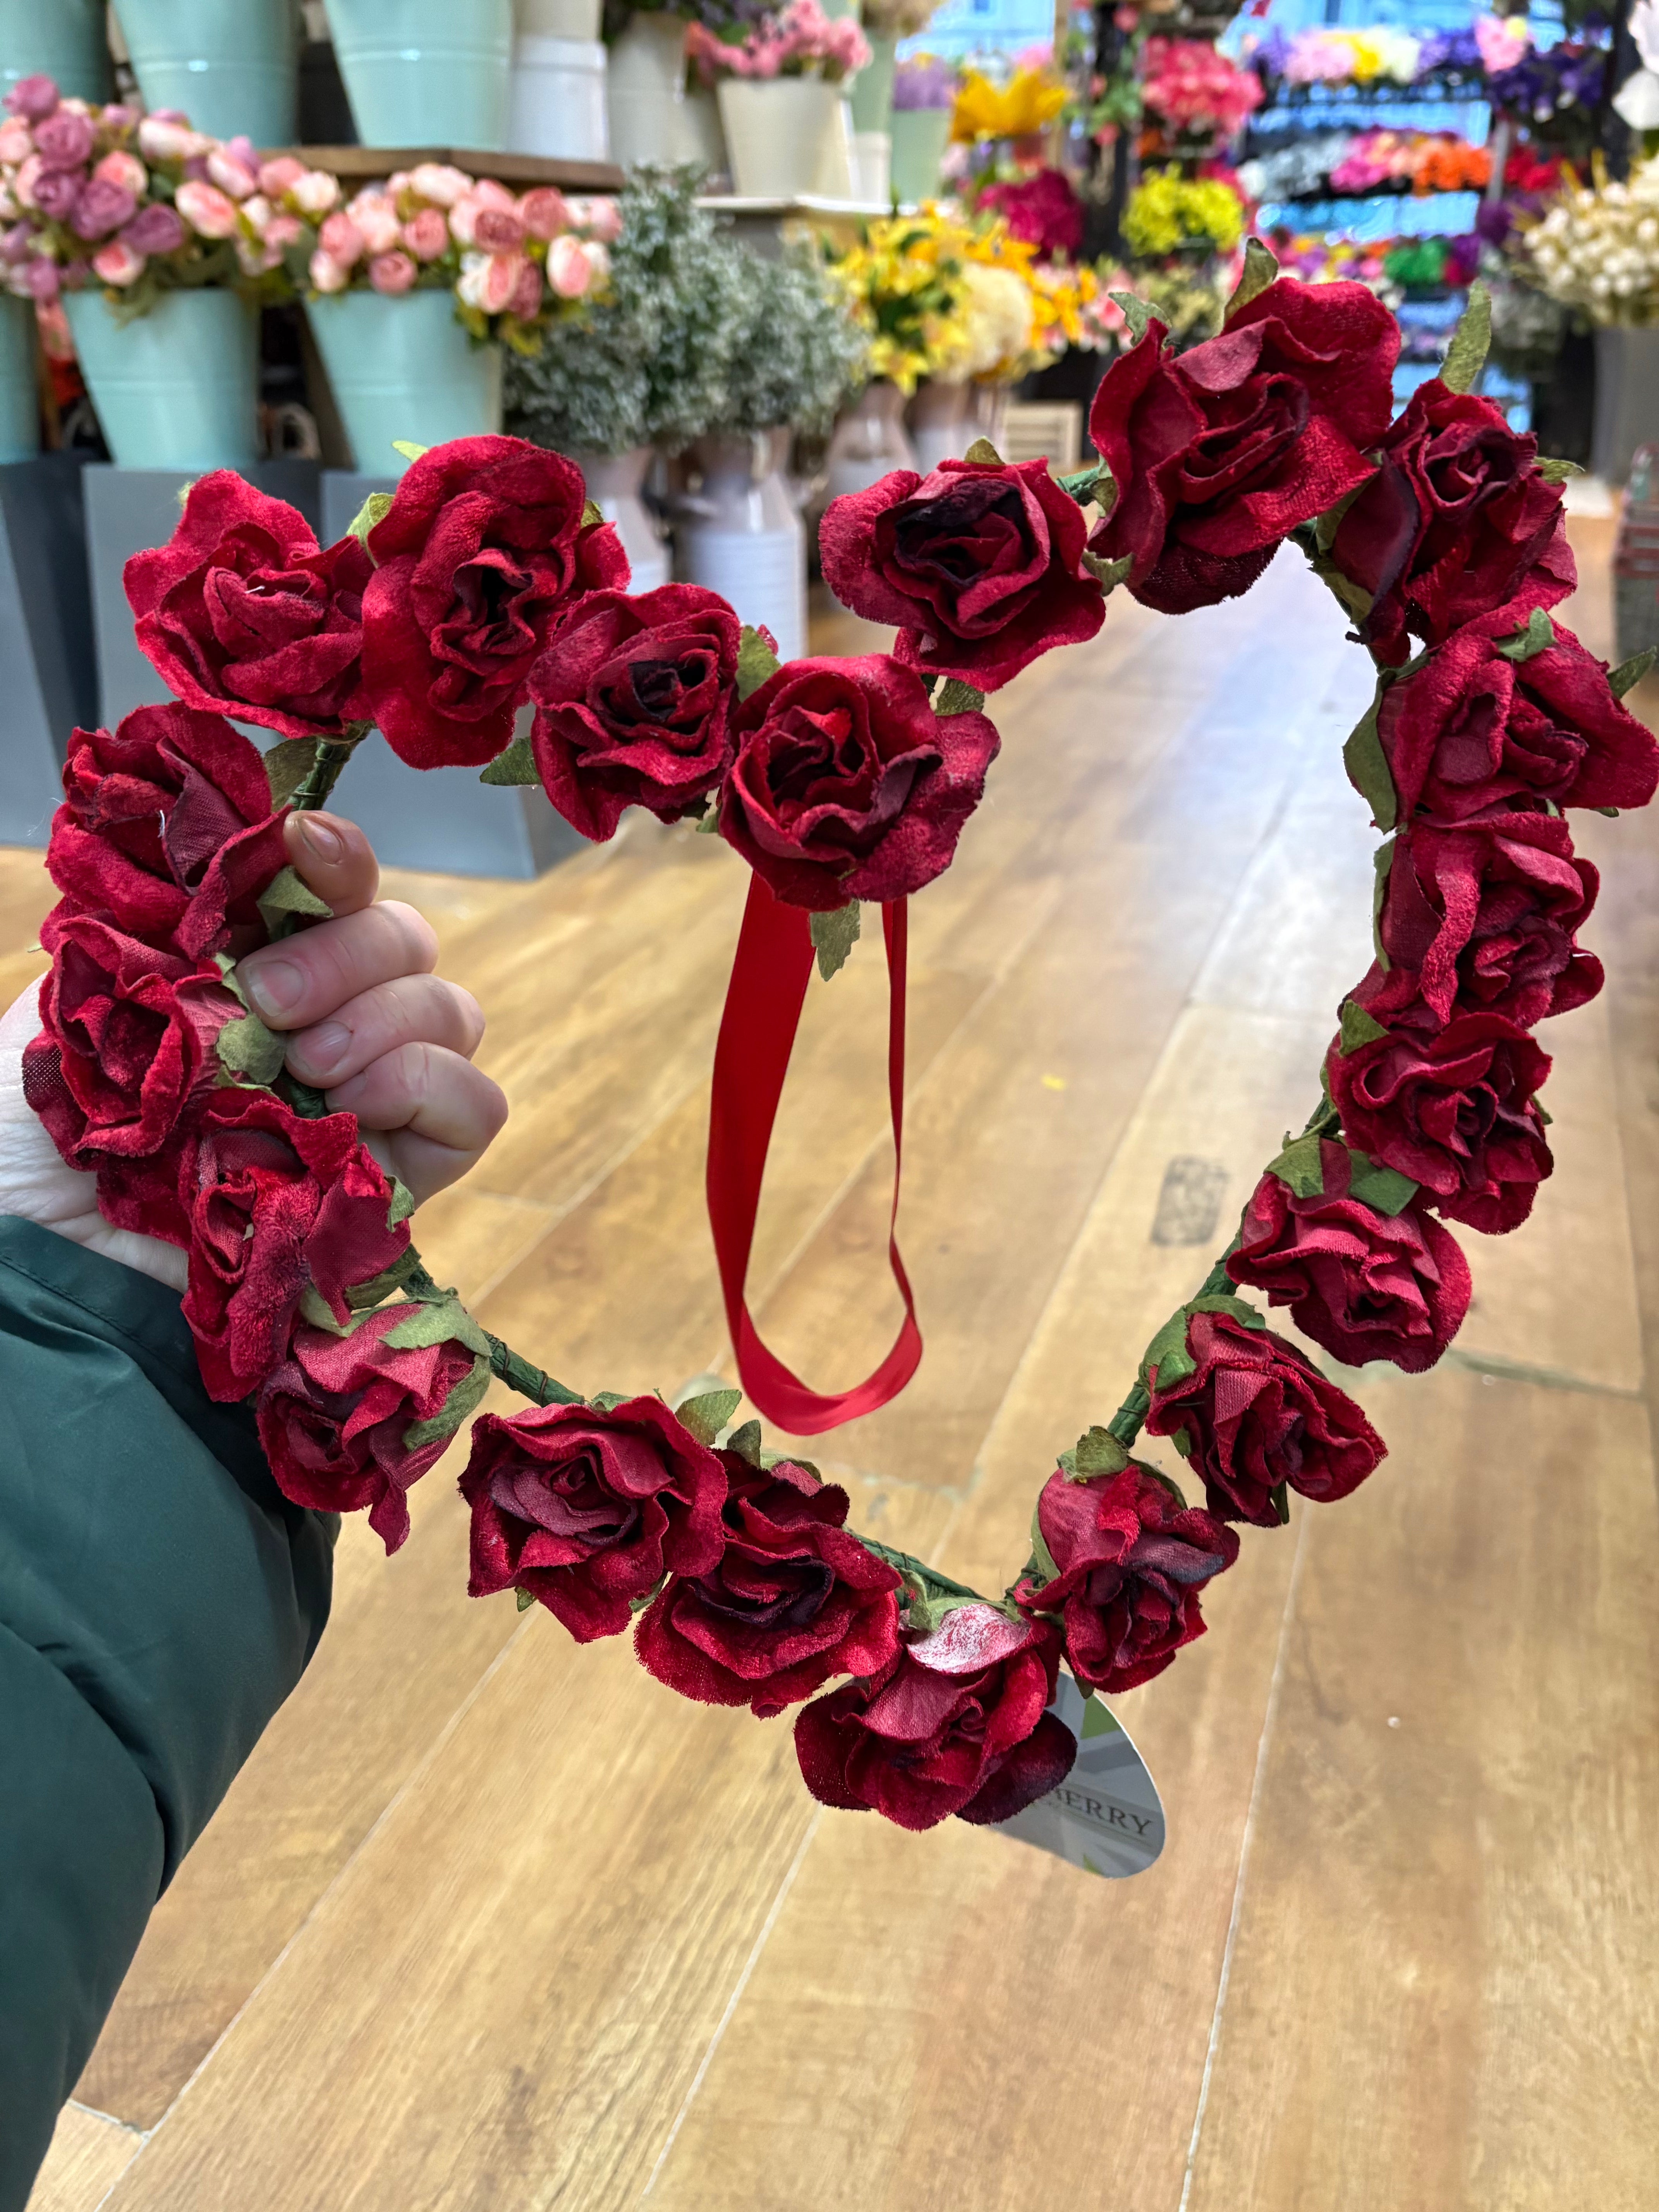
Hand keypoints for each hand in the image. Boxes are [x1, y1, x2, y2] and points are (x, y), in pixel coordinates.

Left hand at [0, 811, 506, 1292]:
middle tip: (266, 1004)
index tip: (298, 847)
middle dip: (346, 954)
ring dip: (384, 1021)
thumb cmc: (38, 1129)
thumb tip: (237, 856)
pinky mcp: (402, 1175)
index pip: (334, 882)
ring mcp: (371, 1097)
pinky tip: (355, 1109)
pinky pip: (476, 1106)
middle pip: (407, 939)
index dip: (336, 854)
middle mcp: (323, 1019)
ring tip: (306, 1068)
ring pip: (452, 1010)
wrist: (46, 1250)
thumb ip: (160, 922)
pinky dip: (429, 1088)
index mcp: (250, 960)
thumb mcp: (79, 995)